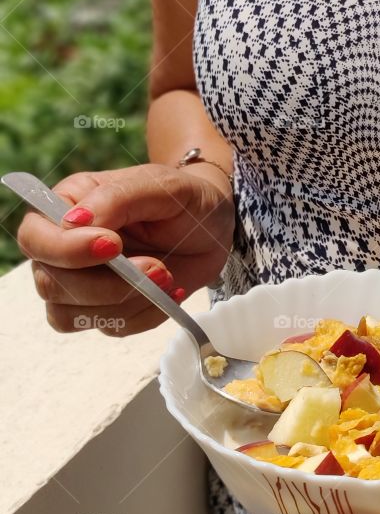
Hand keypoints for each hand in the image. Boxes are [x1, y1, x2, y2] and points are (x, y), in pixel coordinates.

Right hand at [17, 162, 234, 336]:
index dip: (66, 250)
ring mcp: (80, 283)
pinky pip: (111, 328)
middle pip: (52, 285)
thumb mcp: (159, 185)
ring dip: (128, 302)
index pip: (35, 238)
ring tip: (167, 277)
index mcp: (64, 207)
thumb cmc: (182, 198)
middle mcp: (63, 248)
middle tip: (159, 267)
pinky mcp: (106, 309)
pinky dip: (145, 315)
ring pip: (73, 315)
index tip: (113, 245)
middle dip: (109, 284)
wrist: (212, 226)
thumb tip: (73, 222)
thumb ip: (116, 198)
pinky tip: (169, 292)